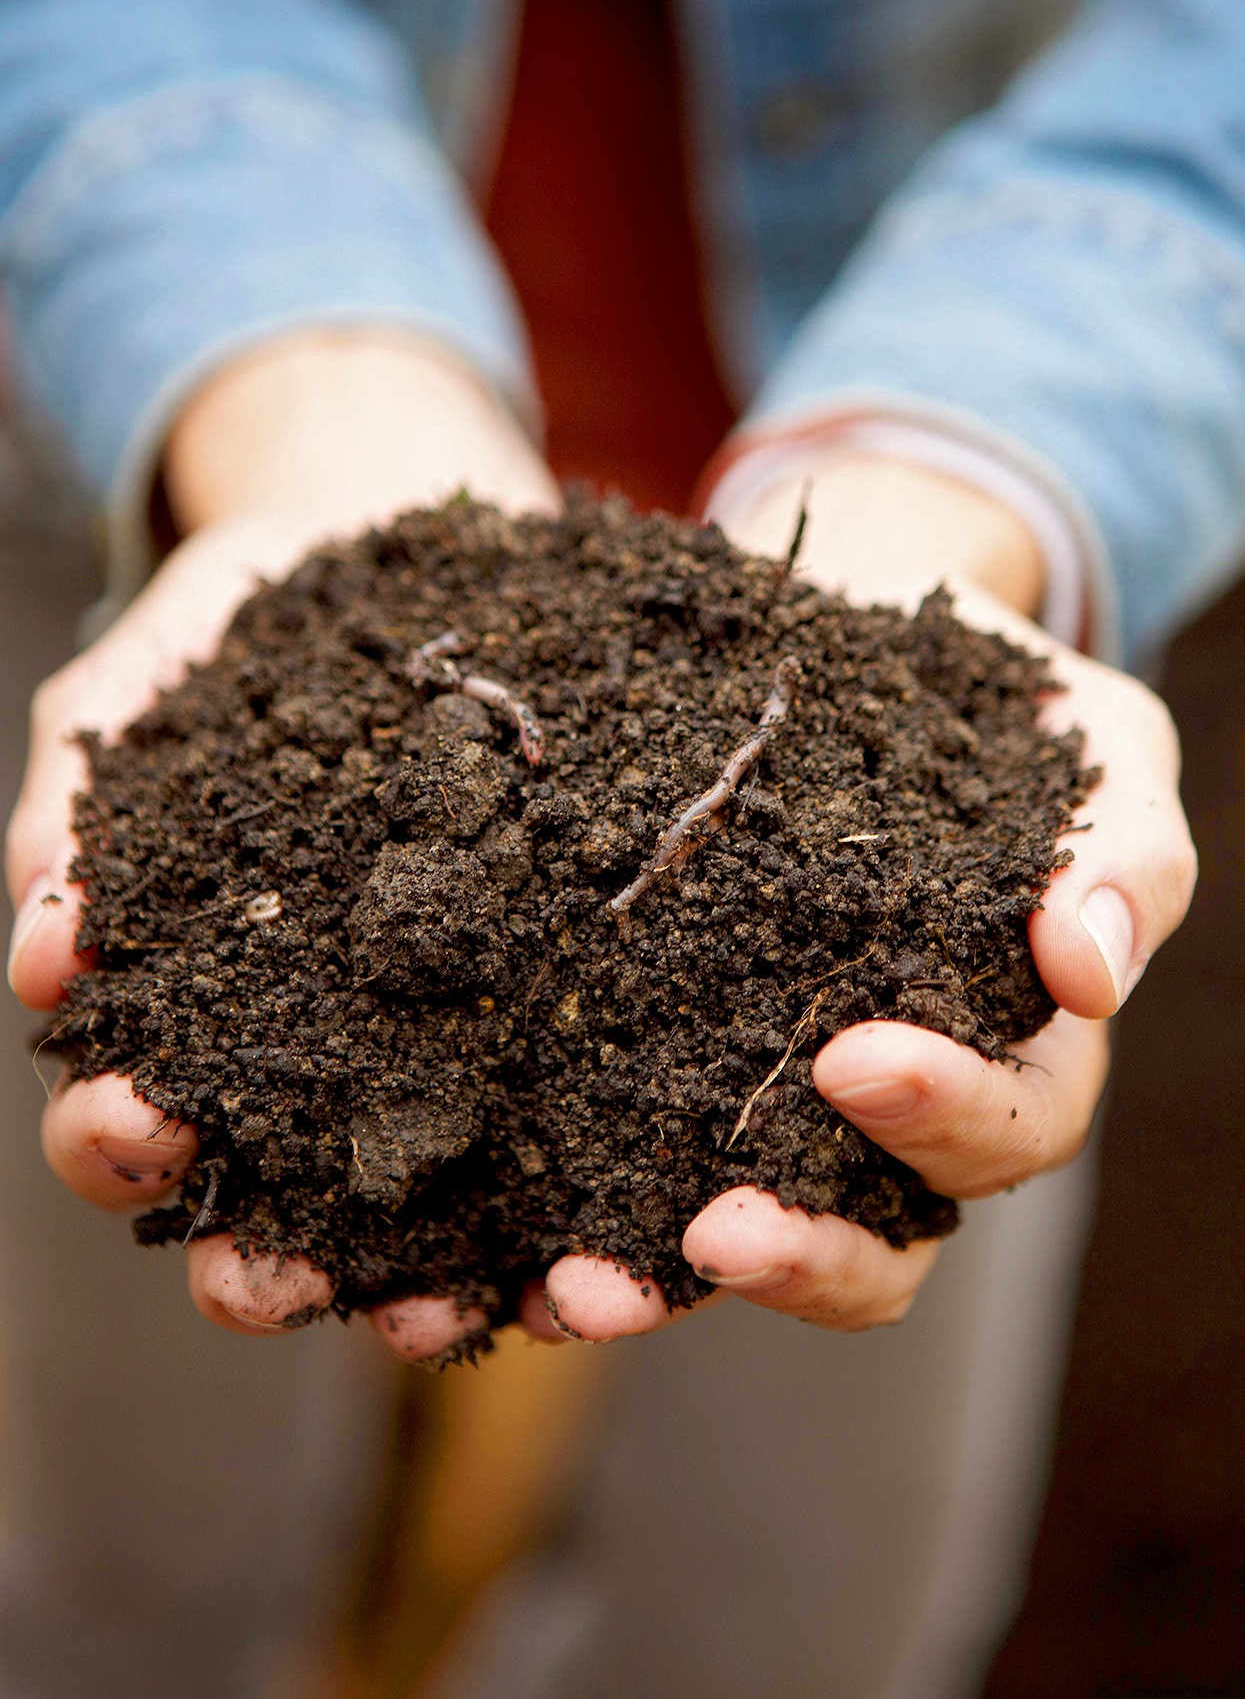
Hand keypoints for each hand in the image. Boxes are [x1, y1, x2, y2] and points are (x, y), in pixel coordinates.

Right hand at [8, 328, 569, 1362]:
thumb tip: (45, 933)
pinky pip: (566, 1128)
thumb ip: (80, 807)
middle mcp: (311, 1055)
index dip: (120, 1144)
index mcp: (192, 1004)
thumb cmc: (233, 632)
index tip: (142, 1124)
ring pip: (421, 1208)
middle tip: (268, 1271)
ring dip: (417, 1281)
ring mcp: (438, 1048)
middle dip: (256, 1261)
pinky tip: (601, 1232)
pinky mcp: (555, 1018)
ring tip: (441, 1309)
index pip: (132, 1116)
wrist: (380, 542)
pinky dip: (571, 1197)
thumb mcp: (139, 700)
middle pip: (266, 1202)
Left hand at [534, 455, 1195, 1342]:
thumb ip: (1122, 852)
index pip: (1008, 1126)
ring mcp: (777, 1101)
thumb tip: (1089, 968)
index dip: (944, 1114)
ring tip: (573, 1294)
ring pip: (738, 1234)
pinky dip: (569, 1229)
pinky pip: (627, 1171)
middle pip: (875, 1236)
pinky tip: (501, 1264)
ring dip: (658, 1283)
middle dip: (798, 1254)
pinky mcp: (668, 1066)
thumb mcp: (1095, 751)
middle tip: (712, 1236)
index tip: (851, 1057)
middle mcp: (896, 1106)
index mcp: (1015, 1047)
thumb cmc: (991, 699)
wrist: (852, 628)